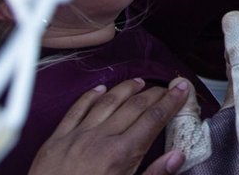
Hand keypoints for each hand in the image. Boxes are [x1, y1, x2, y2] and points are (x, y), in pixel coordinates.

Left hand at [29, 78, 189, 174]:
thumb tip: (176, 157)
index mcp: (121, 155)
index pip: (153, 119)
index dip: (171, 102)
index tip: (181, 89)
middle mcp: (100, 139)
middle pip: (134, 106)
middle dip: (154, 94)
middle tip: (166, 87)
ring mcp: (77, 136)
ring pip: (107, 102)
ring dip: (126, 89)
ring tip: (139, 82)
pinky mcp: (57, 139)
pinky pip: (76, 109)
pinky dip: (90, 96)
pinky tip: (100, 89)